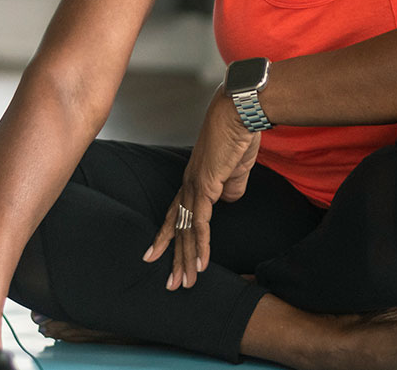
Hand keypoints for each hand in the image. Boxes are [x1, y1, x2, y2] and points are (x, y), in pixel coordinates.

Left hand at [142, 88, 258, 289]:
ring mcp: (195, 186)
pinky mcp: (206, 187)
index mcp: (194, 179)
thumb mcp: (237, 168)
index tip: (155, 255)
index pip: (175, 213)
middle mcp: (189, 184)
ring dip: (186, 260)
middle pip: (177, 227)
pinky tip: (202, 264)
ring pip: (186, 231)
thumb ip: (231, 188)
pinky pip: (201, 223)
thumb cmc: (239, 134)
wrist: (240, 112)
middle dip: (174, 258)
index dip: (166, 235)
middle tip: (171, 283)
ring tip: (184, 283)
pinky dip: (201, 245)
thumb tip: (228, 201)